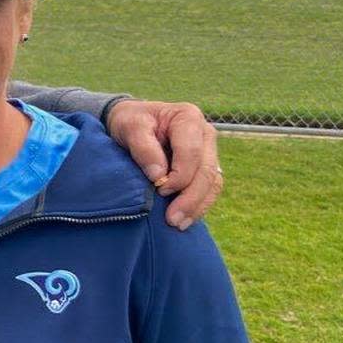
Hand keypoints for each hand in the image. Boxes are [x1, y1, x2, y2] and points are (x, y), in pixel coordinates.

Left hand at [105, 99, 222, 228]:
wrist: (131, 122)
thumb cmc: (130, 122)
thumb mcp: (129, 127)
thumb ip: (143, 148)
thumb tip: (158, 176)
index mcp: (188, 117)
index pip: (192, 152)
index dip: (179, 175)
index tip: (160, 190)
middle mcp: (204, 133)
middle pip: (206, 171)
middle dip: (190, 198)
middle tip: (172, 220)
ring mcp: (208, 151)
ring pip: (213, 183)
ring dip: (197, 206)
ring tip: (179, 224)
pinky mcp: (205, 167)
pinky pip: (210, 189)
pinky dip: (199, 206)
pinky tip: (185, 219)